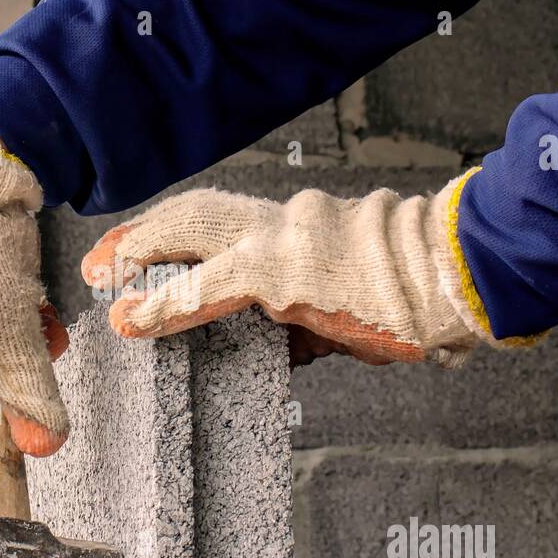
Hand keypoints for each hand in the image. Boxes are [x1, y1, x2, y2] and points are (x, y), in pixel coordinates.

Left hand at [81, 177, 497, 367]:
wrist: (459, 274)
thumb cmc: (417, 290)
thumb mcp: (354, 294)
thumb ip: (311, 311)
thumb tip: (290, 342)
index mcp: (301, 224)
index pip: (223, 218)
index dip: (175, 230)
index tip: (137, 245)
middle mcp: (287, 220)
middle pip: (196, 214)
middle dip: (143, 234)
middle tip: (99, 259)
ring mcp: (284, 240)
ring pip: (193, 234)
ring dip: (140, 254)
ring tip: (100, 277)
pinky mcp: (284, 274)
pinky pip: (210, 286)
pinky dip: (165, 302)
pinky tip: (133, 317)